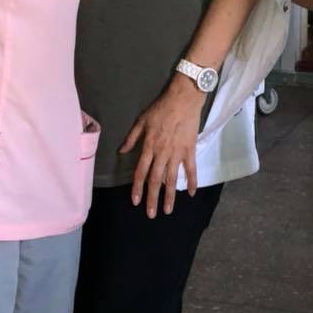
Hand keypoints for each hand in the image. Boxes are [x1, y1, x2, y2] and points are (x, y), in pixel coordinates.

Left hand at [119, 74, 204, 218]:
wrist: (183, 99)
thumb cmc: (160, 108)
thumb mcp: (141, 120)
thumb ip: (131, 138)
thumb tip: (121, 151)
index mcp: (149, 146)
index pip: (141, 171)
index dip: (138, 187)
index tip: (135, 201)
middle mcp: (162, 153)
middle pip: (156, 179)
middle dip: (152, 198)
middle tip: (151, 214)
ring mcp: (177, 153)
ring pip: (172, 178)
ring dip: (170, 196)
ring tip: (168, 210)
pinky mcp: (190, 150)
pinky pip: (191, 169)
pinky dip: (191, 181)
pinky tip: (191, 193)